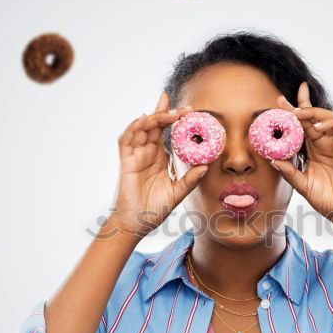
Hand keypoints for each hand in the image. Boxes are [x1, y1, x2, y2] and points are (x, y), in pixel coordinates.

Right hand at [108, 91, 208, 237]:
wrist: (137, 224)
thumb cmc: (155, 209)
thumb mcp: (178, 192)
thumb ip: (190, 180)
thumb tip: (206, 166)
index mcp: (159, 157)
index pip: (165, 130)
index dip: (173, 117)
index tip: (190, 109)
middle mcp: (147, 152)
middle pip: (154, 124)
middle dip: (166, 112)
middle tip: (184, 108)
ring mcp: (135, 155)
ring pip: (141, 128)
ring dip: (154, 117)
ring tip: (170, 114)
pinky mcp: (126, 162)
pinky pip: (127, 140)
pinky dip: (134, 128)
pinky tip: (145, 120)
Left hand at [272, 82, 332, 234]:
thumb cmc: (326, 199)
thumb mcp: (302, 184)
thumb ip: (289, 172)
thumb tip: (272, 159)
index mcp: (312, 150)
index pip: (301, 126)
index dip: (291, 114)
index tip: (277, 103)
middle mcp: (324, 143)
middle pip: (311, 117)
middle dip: (298, 105)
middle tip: (282, 100)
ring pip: (325, 117)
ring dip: (311, 113)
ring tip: (297, 114)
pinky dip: (329, 122)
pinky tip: (317, 127)